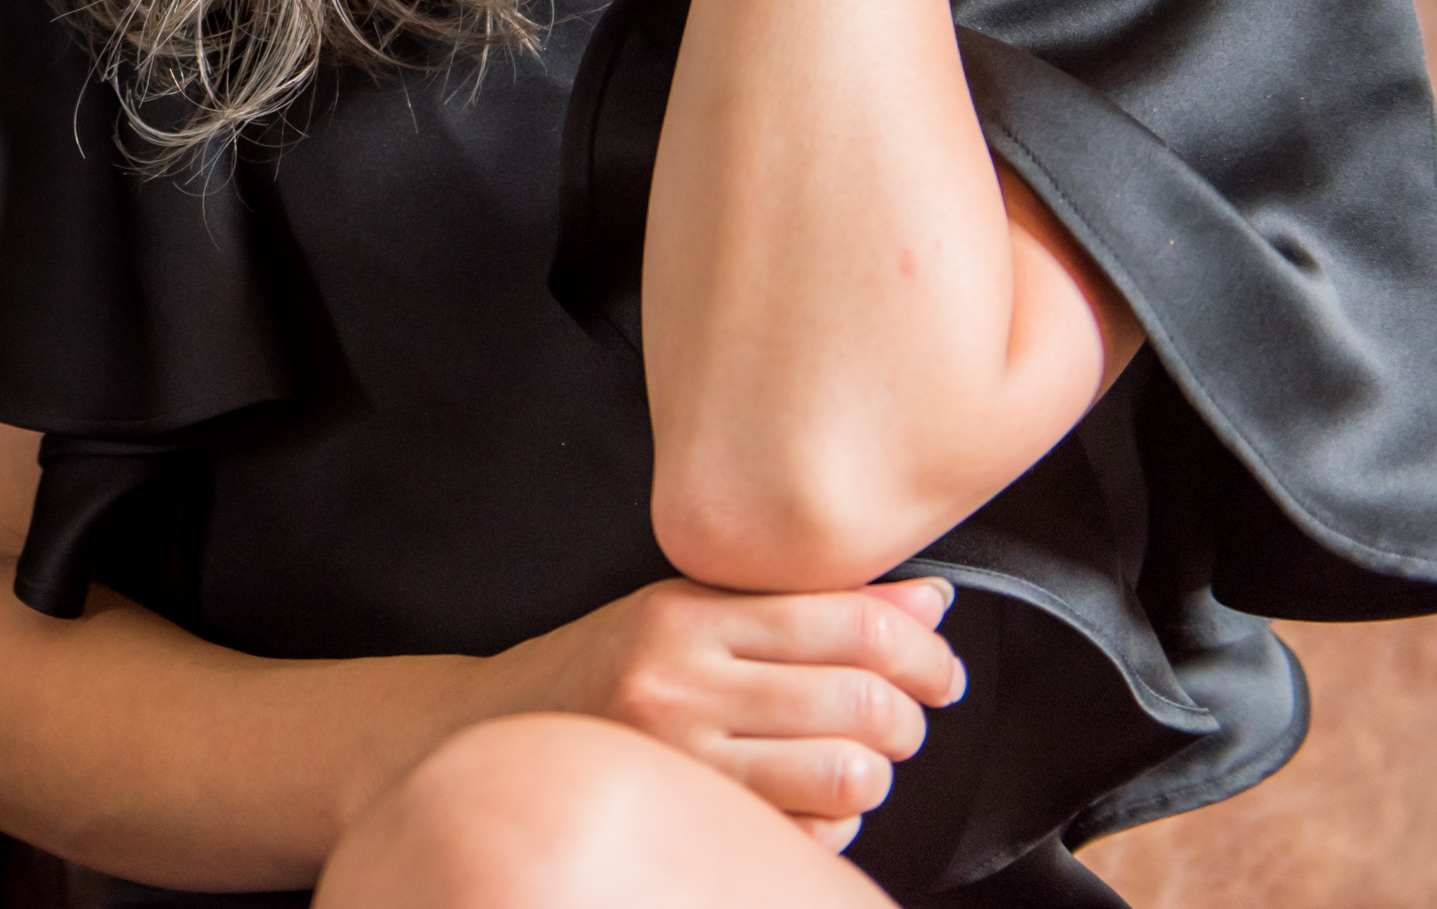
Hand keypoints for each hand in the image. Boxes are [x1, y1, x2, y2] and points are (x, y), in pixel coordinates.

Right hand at [502, 575, 964, 851]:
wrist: (499, 731)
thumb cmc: (608, 667)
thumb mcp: (694, 611)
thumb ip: (806, 604)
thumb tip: (928, 602)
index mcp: (689, 615)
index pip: (850, 622)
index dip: (922, 653)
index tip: (938, 672)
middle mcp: (682, 684)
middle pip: (863, 701)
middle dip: (906, 718)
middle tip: (897, 719)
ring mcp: (685, 761)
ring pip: (849, 774)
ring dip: (872, 772)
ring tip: (851, 758)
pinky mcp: (693, 820)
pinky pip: (813, 834)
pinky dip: (832, 823)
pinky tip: (802, 799)